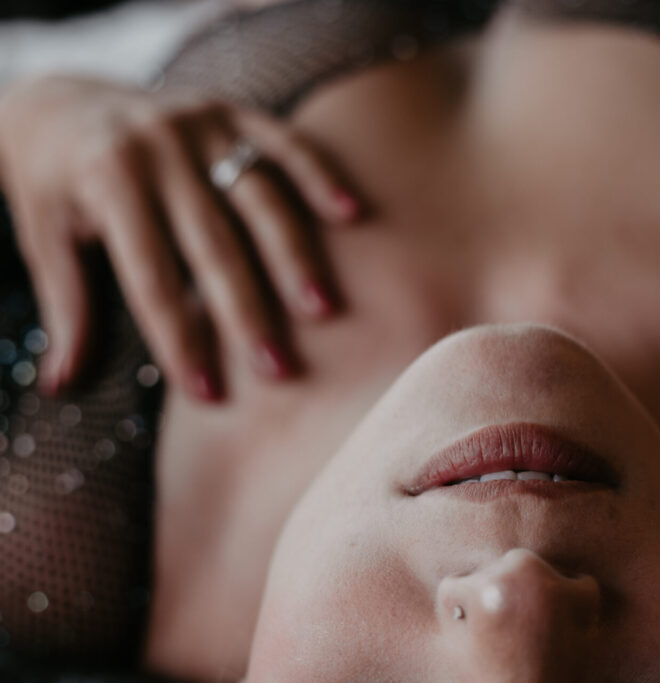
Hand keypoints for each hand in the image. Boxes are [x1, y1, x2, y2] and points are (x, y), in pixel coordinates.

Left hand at [0, 75, 359, 400]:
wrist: (61, 103)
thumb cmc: (56, 185)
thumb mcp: (45, 240)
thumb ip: (65, 309)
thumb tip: (60, 386)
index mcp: (106, 180)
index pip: (151, 275)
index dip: (180, 338)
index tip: (209, 394)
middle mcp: (156, 148)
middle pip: (214, 243)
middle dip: (248, 311)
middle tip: (279, 369)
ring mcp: (200, 124)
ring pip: (259, 197)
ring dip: (295, 255)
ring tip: (323, 310)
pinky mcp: (232, 111)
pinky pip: (285, 143)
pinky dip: (320, 175)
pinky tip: (351, 214)